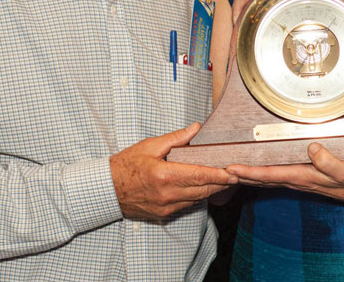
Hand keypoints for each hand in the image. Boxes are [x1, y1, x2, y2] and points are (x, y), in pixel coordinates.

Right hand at [110, 123, 238, 219]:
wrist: (107, 189)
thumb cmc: (126, 165)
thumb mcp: (149, 146)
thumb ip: (176, 138)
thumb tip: (196, 128)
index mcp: (164, 175)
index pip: (199, 175)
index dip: (219, 175)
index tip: (234, 172)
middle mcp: (168, 194)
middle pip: (203, 189)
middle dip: (221, 183)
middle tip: (236, 174)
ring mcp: (166, 207)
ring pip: (198, 199)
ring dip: (212, 190)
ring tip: (224, 179)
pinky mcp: (164, 214)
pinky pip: (188, 204)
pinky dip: (198, 196)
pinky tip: (204, 187)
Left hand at [225, 143, 343, 208]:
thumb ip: (330, 161)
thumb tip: (311, 148)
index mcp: (302, 176)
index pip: (269, 174)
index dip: (248, 172)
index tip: (230, 168)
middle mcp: (296, 179)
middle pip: (261, 178)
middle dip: (240, 175)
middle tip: (218, 168)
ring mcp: (297, 179)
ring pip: (266, 177)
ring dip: (247, 174)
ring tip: (228, 167)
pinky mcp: (301, 176)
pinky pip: (274, 175)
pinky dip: (260, 173)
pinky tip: (253, 168)